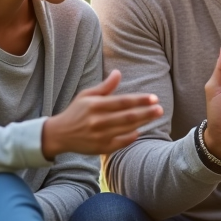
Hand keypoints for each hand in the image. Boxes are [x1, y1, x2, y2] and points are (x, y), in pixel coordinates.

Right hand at [41, 70, 162, 157]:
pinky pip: (122, 142)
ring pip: (127, 129)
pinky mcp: (101, 148)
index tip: (154, 98)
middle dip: (147, 112)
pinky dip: (132, 136)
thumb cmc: (76, 112)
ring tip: (155, 116)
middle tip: (160, 109)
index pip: (123, 102)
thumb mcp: (86, 95)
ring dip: (143, 122)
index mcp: (94, 106)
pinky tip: (138, 130)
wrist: (59, 134)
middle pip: (128, 117)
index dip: (140, 100)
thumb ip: (105, 86)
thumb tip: (118, 72)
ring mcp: (100, 136)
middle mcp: (97, 121)